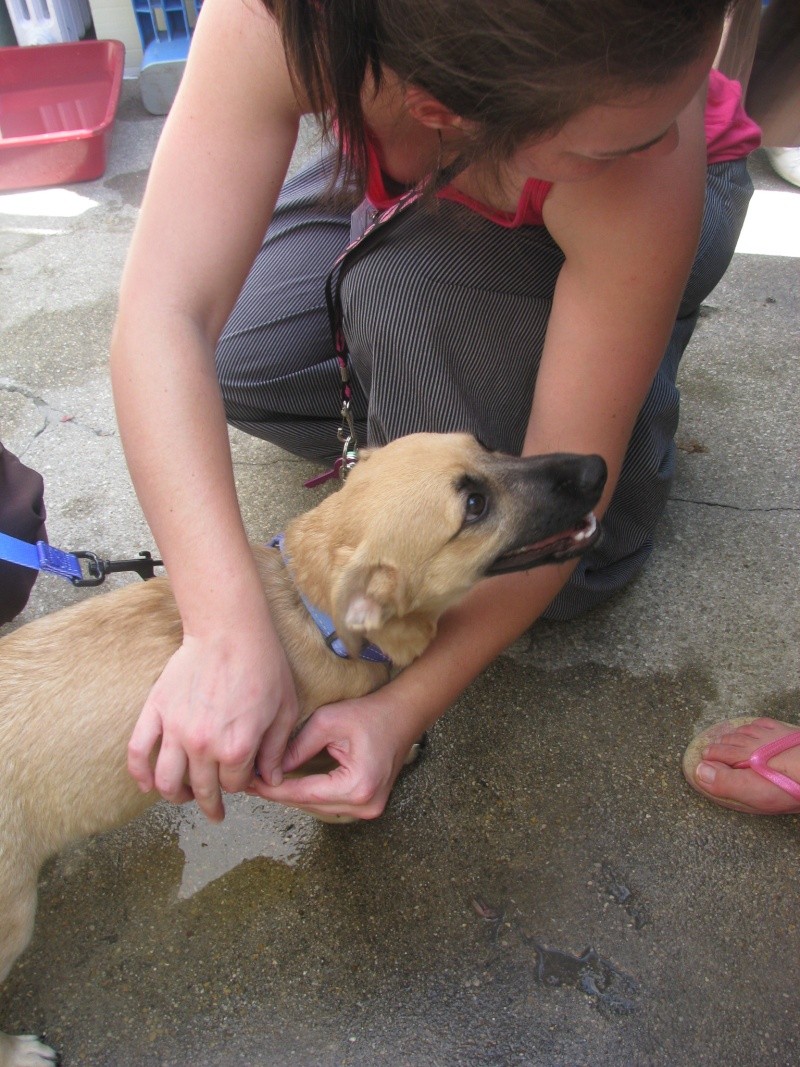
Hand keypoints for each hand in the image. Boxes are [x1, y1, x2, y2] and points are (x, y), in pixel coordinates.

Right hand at [127, 616, 298, 821]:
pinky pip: (138, 752)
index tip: (243, 780)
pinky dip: (139, 774)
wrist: (230, 631)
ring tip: (182, 798)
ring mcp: (175, 730)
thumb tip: (271, 780)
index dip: (241, 786)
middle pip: (202, 790)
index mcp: (237, 747)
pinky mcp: (156, 712)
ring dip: (174, 796)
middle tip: (214, 810)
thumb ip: (275, 749)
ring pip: (166, 781)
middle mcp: (203, 745)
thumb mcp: (284, 709)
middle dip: (210, 804)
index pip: (235, 785)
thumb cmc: (263, 666)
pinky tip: (146, 784)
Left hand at [251, 693, 410, 820]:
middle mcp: (365, 805)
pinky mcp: (368, 805)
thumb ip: (298, 747)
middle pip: (309, 805)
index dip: (273, 789)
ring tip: (263, 784)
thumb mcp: (328, 722)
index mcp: (357, 786)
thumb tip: (271, 768)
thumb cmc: (370, 714)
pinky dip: (310, 795)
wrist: (403, 715)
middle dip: (279, 794)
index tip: (248, 783)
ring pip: (318, 808)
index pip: (304, 793)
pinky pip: (330, 804)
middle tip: (248, 782)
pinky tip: (289, 785)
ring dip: (293, 796)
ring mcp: (369, 809)